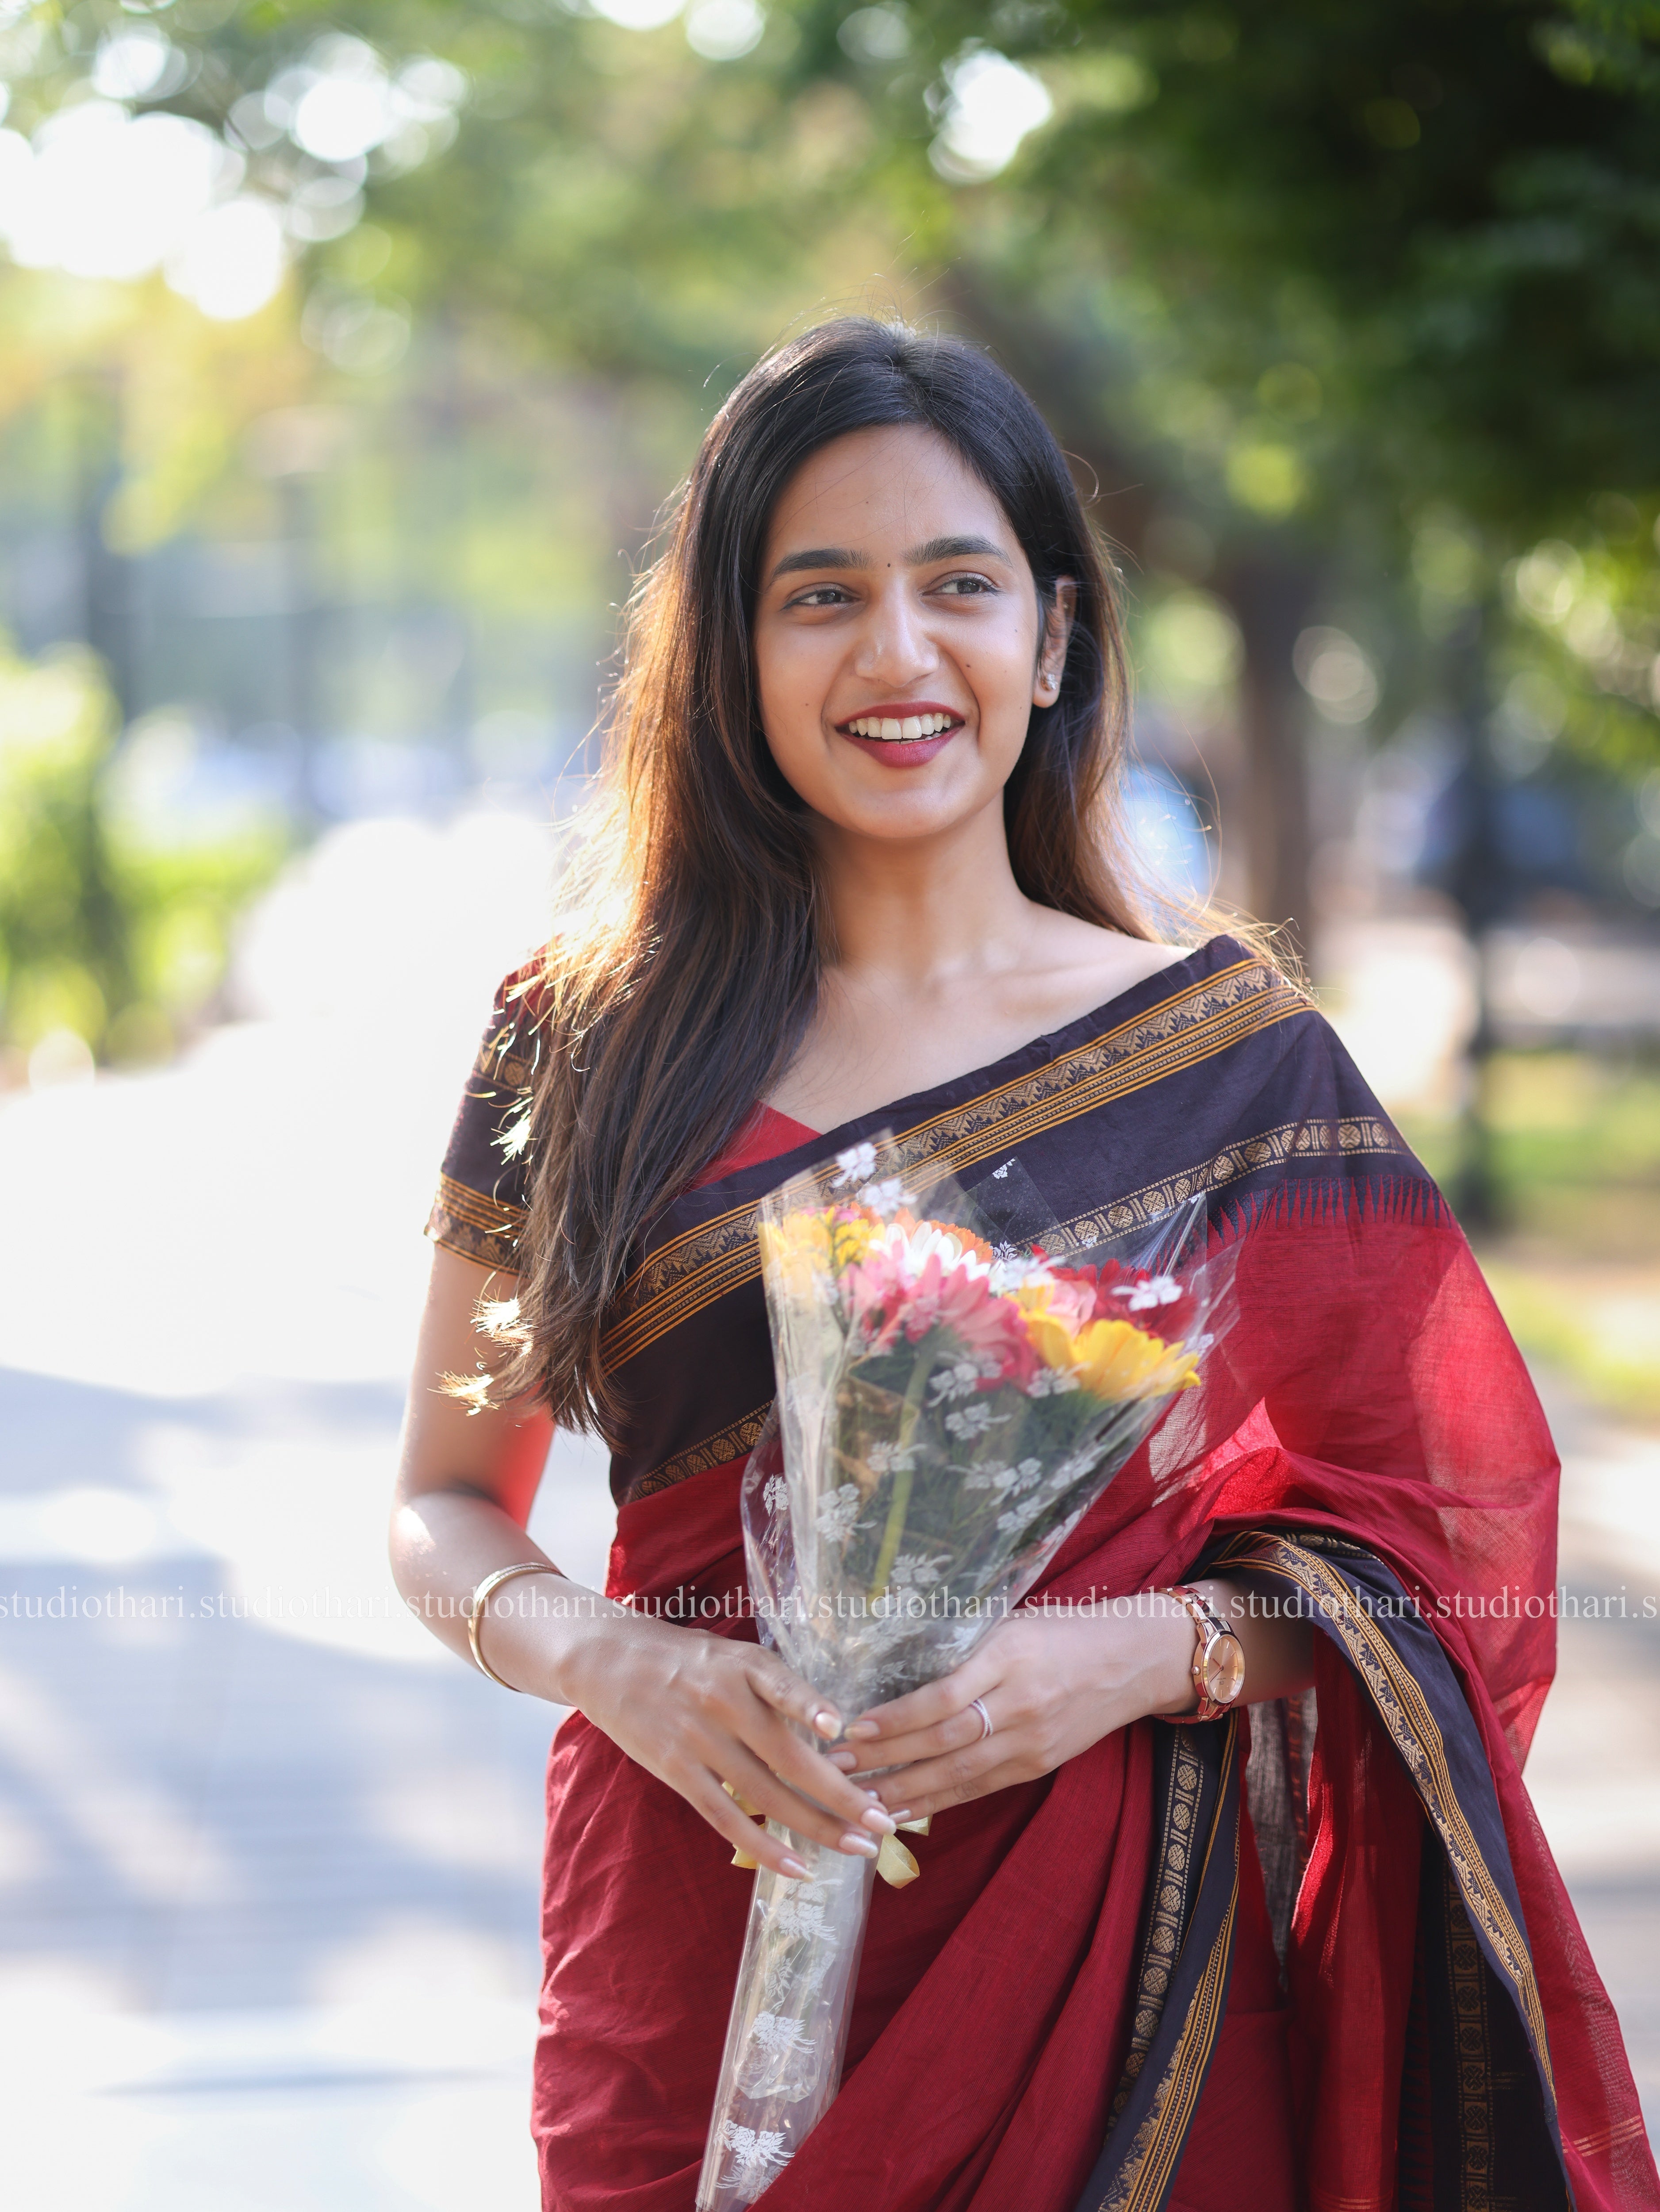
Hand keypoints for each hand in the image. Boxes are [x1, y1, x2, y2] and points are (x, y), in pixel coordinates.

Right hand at [556, 1610, 899, 1880]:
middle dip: (842, 1795)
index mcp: (742, 1665)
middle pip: (789, 1757)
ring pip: (766, 1795)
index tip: (844, 1729)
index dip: (810, 1707)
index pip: (781, 1686)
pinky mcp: (677, 1771)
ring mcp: (698, 1740)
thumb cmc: (686, 1658)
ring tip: (859, 1849)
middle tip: (885, 1821)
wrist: (609, 1661)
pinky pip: (726, 1817)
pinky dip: (763, 1845)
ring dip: (816, 1826)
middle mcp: (722, 1702)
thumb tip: (832, 1729)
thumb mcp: (733, 1654)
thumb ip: (775, 1686)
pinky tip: (797, 1864)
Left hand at [824, 1603, 1195, 1822]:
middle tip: (835, 1767)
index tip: (852, 1726)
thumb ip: (964, 1647)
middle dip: (885, 1758)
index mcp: (1010, 1655)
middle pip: (944, 1740)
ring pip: (959, 1773)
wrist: (1130, 1660)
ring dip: (904, 1791)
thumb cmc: (1060, 1630)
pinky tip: (902, 1813)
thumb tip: (893, 1662)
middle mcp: (1021, 1702)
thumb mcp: (1010, 1622)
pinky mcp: (1038, 1765)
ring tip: (856, 1801)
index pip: (944, 1695)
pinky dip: (938, 1802)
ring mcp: (1033, 1740)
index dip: (896, 1717)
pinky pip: (980, 1788)